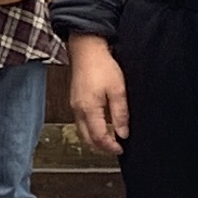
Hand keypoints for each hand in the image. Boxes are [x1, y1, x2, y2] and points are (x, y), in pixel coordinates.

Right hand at [69, 36, 127, 155]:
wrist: (86, 49)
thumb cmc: (101, 65)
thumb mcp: (117, 90)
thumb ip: (120, 113)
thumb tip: (123, 132)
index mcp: (89, 109)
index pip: (98, 137)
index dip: (110, 146)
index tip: (121, 149)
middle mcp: (78, 110)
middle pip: (87, 139)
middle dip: (101, 148)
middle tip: (115, 149)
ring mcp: (74, 106)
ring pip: (82, 132)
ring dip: (94, 140)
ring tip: (109, 140)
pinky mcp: (74, 101)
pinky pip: (80, 123)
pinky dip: (90, 130)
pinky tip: (100, 127)